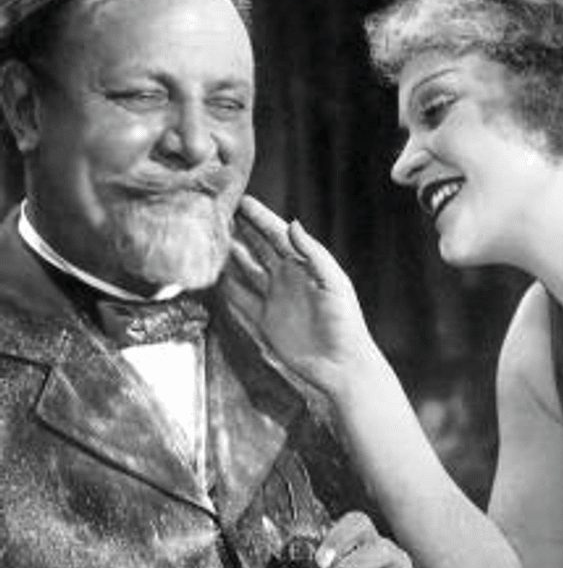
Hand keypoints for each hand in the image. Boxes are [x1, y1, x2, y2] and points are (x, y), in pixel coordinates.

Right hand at [222, 195, 378, 396]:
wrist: (342, 365)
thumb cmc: (346, 322)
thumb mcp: (334, 283)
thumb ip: (314, 254)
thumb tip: (292, 224)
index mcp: (304, 265)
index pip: (277, 234)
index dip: (261, 218)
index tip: (243, 201)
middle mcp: (286, 277)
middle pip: (258, 247)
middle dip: (241, 229)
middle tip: (220, 212)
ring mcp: (273, 298)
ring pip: (246, 270)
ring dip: (230, 255)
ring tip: (211, 238)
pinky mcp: (264, 320)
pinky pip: (241, 299)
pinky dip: (226, 288)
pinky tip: (212, 276)